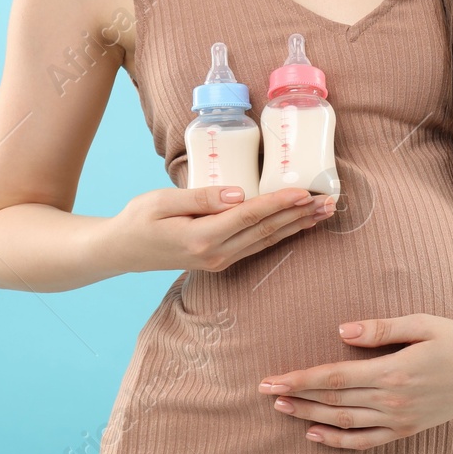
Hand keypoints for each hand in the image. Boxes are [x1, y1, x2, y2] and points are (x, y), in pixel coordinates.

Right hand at [108, 185, 335, 273]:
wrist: (121, 250)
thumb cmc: (138, 219)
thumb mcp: (162, 201)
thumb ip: (201, 197)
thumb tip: (239, 194)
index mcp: (202, 237)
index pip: (250, 216)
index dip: (280, 203)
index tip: (305, 192)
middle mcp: (216, 254)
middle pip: (267, 231)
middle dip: (301, 215)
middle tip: (331, 202)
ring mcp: (220, 261)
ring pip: (267, 241)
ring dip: (298, 225)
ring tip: (324, 213)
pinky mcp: (220, 260)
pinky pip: (257, 246)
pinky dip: (281, 233)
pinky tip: (298, 225)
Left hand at [258, 313, 452, 449]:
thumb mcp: (422, 323)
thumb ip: (381, 328)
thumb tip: (340, 331)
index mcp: (393, 371)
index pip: (335, 378)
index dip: (300, 379)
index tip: (272, 379)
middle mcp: (393, 400)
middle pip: (333, 401)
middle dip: (295, 396)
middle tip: (264, 391)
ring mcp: (399, 419)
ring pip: (344, 422)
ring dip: (309, 417)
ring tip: (282, 409)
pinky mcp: (406, 429)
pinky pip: (366, 441)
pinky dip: (338, 441)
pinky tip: (315, 435)